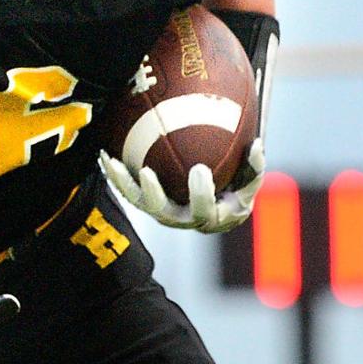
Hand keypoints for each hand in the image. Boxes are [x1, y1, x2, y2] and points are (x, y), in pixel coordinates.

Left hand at [101, 139, 265, 232]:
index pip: (204, 210)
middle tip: (147, 172)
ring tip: (111, 161)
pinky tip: (104, 152)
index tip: (200, 169)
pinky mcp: (145, 203)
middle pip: (162, 212)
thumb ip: (255, 167)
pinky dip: (116, 173)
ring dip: (123, 182)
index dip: (200, 194)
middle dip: (153, 194)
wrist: (216, 208)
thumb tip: (258, 144)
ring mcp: (160, 212)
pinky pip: (127, 189)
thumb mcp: (250, 182)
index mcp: (208, 216)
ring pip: (137, 202)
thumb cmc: (236, 192)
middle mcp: (180, 219)